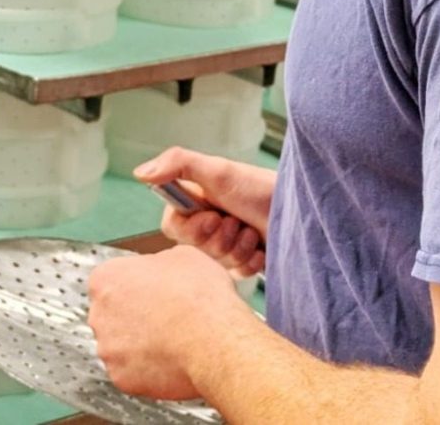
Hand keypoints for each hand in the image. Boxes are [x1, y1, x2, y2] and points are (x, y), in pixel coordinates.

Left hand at [88, 245, 248, 399]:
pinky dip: (148, 367)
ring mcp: (108, 350)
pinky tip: (170, 358)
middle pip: (113, 313)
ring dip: (140, 342)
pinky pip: (132, 371)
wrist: (213, 341)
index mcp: (106, 278)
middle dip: (135, 314)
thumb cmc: (199, 296)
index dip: (137, 283)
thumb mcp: (181, 255)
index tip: (153, 289)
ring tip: (172, 338)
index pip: (112, 279)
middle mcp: (98, 314)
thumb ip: (157, 263)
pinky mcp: (121, 379)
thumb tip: (159, 272)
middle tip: (165, 314)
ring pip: (121, 344)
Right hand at [135, 147, 274, 278]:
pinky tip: (261, 249)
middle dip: (218, 238)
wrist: (299, 213)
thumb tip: (140, 173)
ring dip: (237, 248)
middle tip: (235, 221)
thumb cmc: (259, 188)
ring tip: (251, 231)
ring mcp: (227, 244)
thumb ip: (177, 163)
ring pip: (215, 263)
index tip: (212, 216)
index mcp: (197, 201)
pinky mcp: (244, 263)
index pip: (172, 227)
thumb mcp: (218, 170)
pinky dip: (250, 262)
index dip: (190, 228)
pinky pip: (236, 276)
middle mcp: (209, 222)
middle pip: (195, 248)